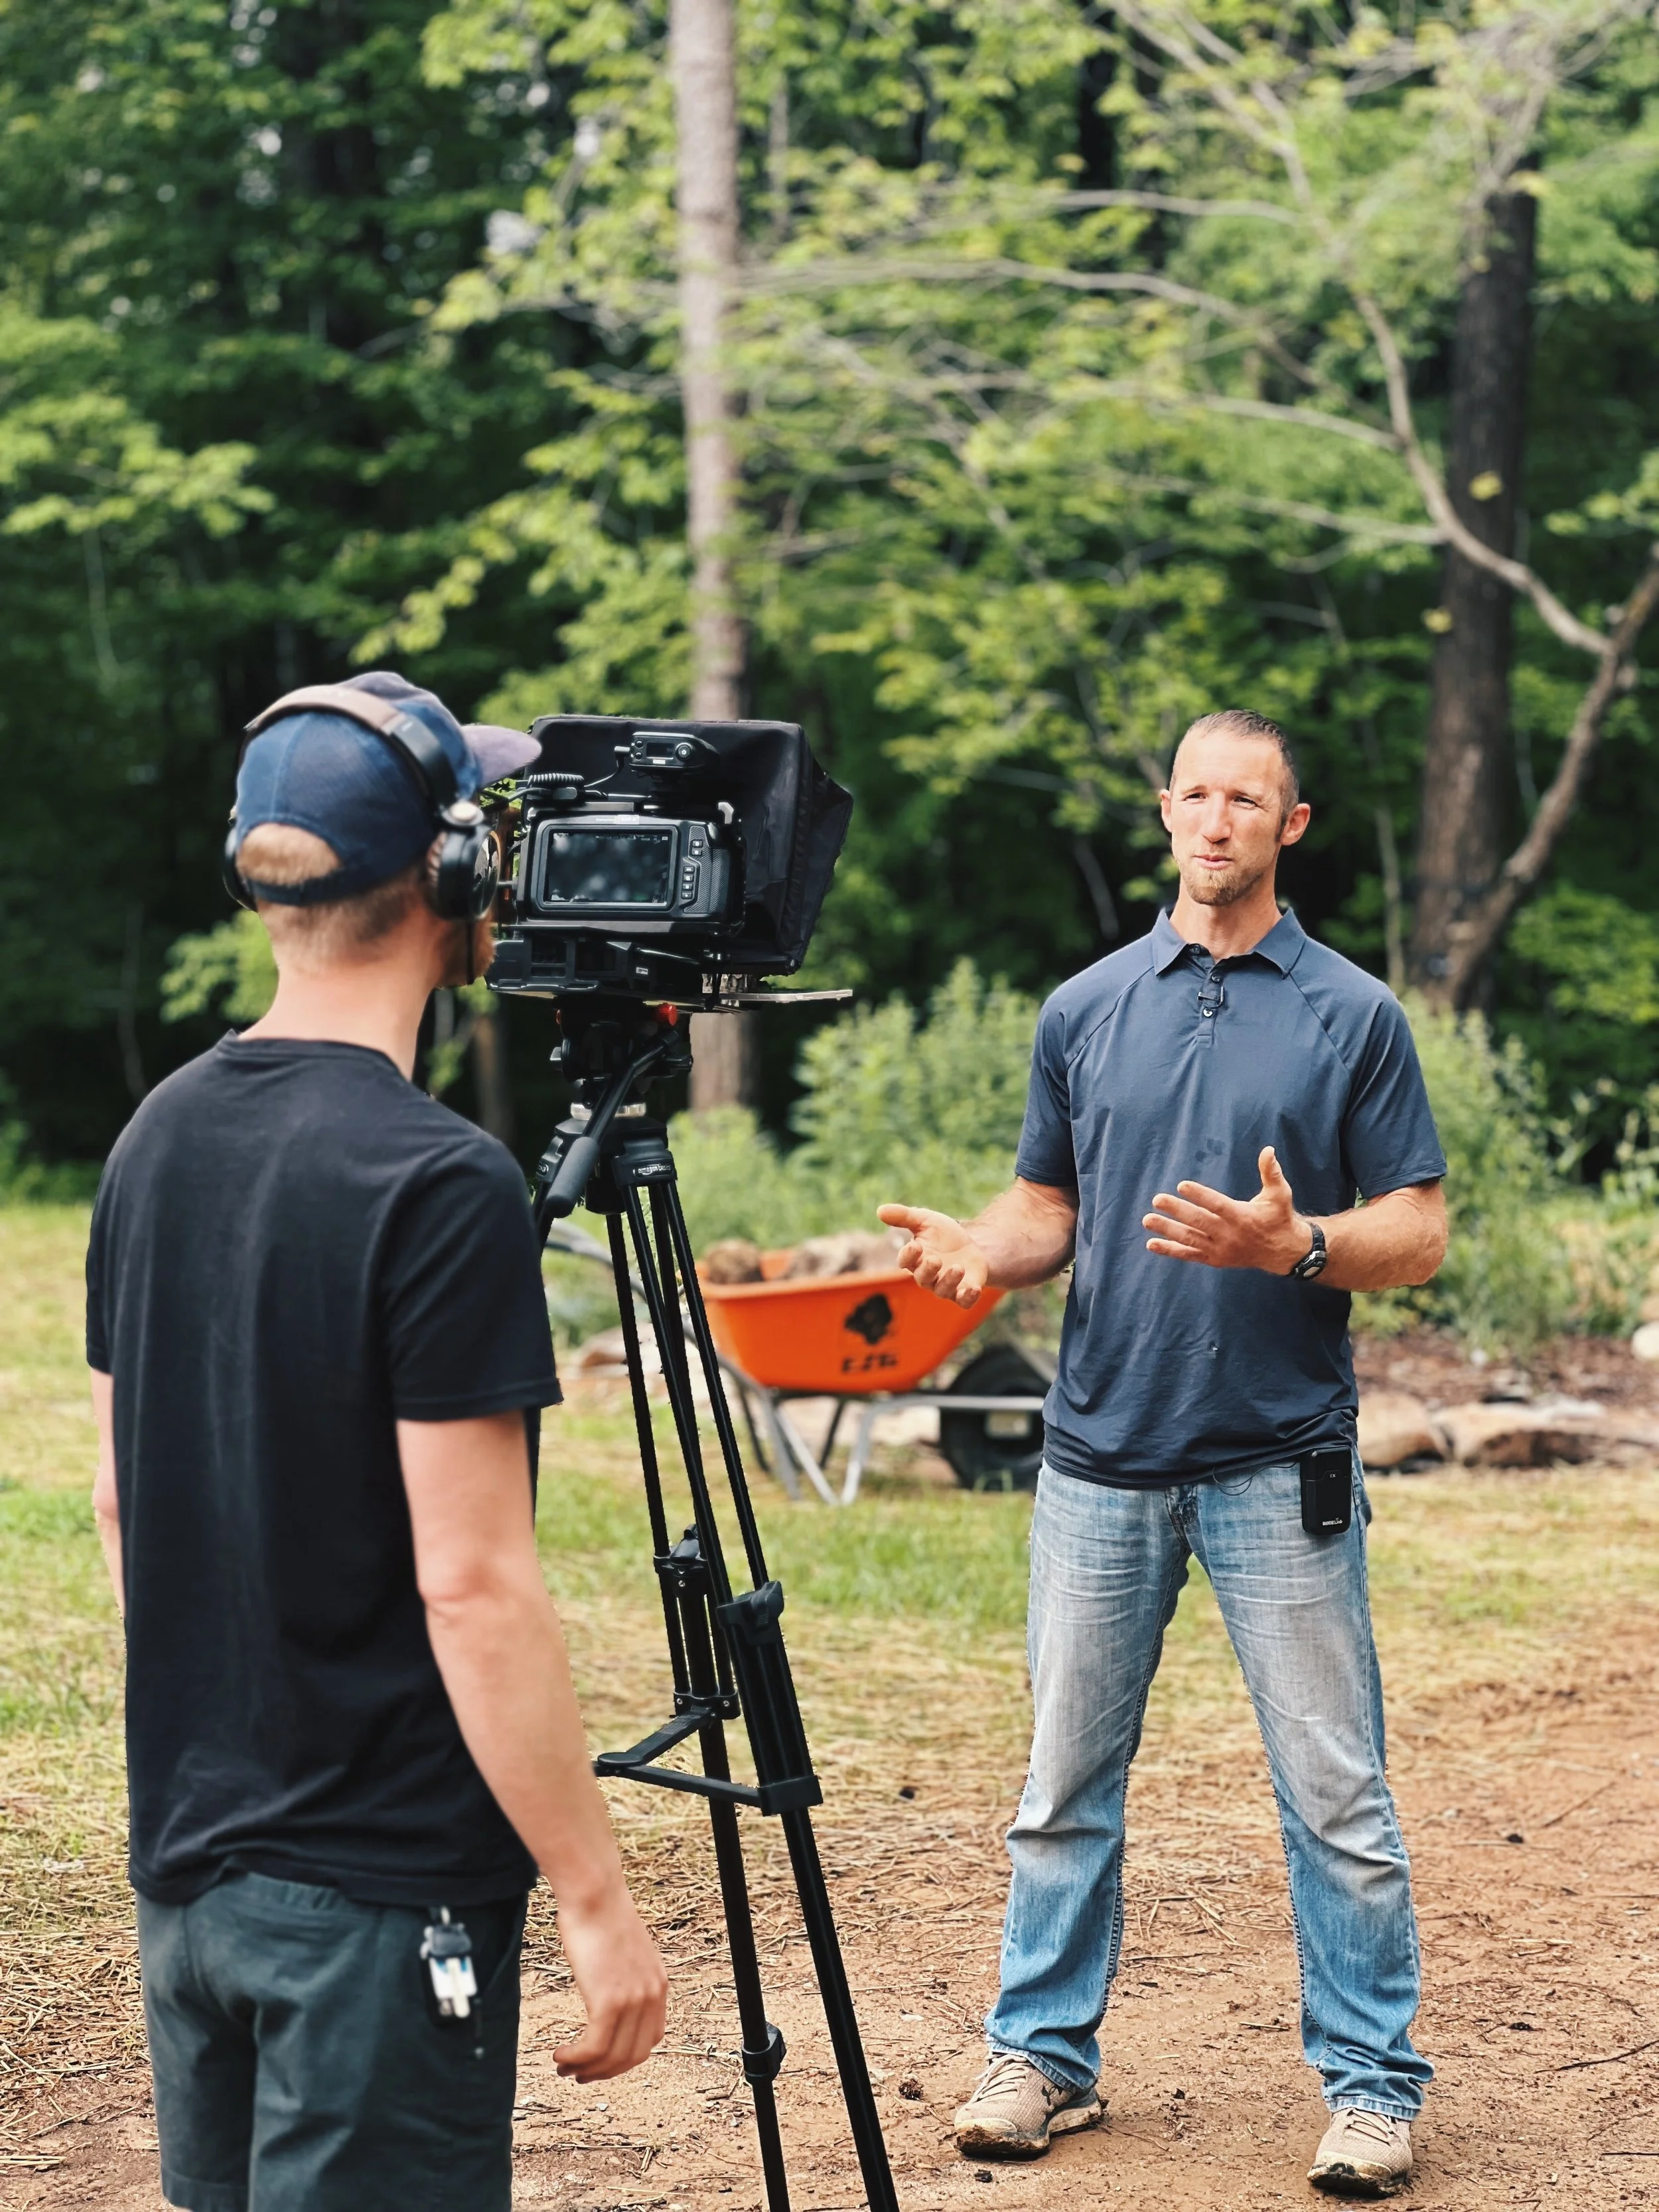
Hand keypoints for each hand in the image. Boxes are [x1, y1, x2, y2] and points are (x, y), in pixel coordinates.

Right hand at [553, 1885, 668, 2081]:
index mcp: (658, 1984)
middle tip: (579, 2074)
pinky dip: (575, 2059)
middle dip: (604, 2072)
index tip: (601, 2060)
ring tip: (563, 2067)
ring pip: (612, 2057)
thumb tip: (605, 1993)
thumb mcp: (622, 1951)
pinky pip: (594, 2049)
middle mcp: (652, 1995)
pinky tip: (559, 2056)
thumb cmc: (599, 1914)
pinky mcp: (610, 2002)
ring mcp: (633, 2000)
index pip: (650, 2039)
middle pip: (632, 2056)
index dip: (624, 2057)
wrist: (594, 1893)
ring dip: (585, 2070)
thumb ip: (623, 1977)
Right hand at [877, 1203, 990, 1307]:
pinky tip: (973, 1289)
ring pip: (942, 1290)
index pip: (906, 1261)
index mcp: (916, 1259)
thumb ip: (904, 1216)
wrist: (973, 1245)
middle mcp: (928, 1276)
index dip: (909, 1255)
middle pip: (923, 1278)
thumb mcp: (926, 1220)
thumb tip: (880, 1210)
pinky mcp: (964, 1292)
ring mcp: (946, 1286)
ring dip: (949, 1281)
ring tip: (958, 1268)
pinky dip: (968, 1297)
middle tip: (935, 1260)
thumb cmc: (944, 1235)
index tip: (915, 1246)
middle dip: (928, 1270)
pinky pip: (964, 1301)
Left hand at [1142, 1146, 1311, 1274]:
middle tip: (1157, 1199)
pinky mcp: (1215, 1259)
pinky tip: (1152, 1244)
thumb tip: (1268, 1150)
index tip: (1182, 1185)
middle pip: (1199, 1222)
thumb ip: (1271, 1172)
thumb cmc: (1279, 1217)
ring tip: (1148, 1219)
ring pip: (1190, 1239)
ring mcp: (1220, 1250)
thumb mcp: (1280, 1194)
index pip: (1217, 1205)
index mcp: (1243, 1217)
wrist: (1282, 1252)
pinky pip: (1190, 1255)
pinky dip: (1171, 1250)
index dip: (1200, 1195)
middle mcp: (1230, 1236)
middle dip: (1177, 1210)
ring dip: (1167, 1230)